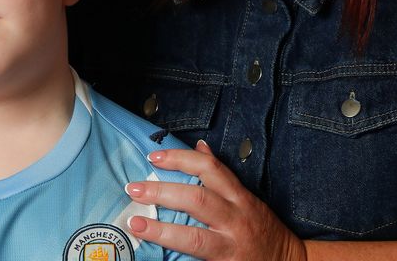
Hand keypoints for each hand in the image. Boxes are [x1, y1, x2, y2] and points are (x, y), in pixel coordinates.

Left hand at [124, 140, 305, 260]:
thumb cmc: (262, 227)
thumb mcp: (245, 196)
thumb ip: (221, 176)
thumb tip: (200, 147)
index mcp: (239, 197)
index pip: (209, 169)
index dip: (180, 159)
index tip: (154, 156)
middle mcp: (235, 219)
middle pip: (197, 200)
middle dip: (162, 193)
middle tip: (134, 188)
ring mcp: (230, 246)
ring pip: (194, 237)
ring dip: (161, 230)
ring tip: (136, 223)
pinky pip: (198, 260)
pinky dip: (175, 258)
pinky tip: (154, 255)